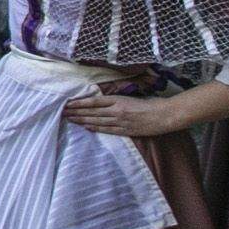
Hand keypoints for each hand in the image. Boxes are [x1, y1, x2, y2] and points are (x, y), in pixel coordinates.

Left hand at [64, 90, 184, 137]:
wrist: (165, 115)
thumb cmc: (151, 104)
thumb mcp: (132, 97)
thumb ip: (118, 100)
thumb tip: (104, 101)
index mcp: (118, 99)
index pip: (93, 101)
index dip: (79, 103)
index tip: (68, 103)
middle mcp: (116, 110)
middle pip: (92, 111)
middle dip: (76, 112)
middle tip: (63, 112)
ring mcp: (120, 122)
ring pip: (96, 121)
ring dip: (82, 120)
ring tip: (70, 120)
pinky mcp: (125, 131)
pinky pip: (106, 130)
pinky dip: (95, 128)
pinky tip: (86, 127)